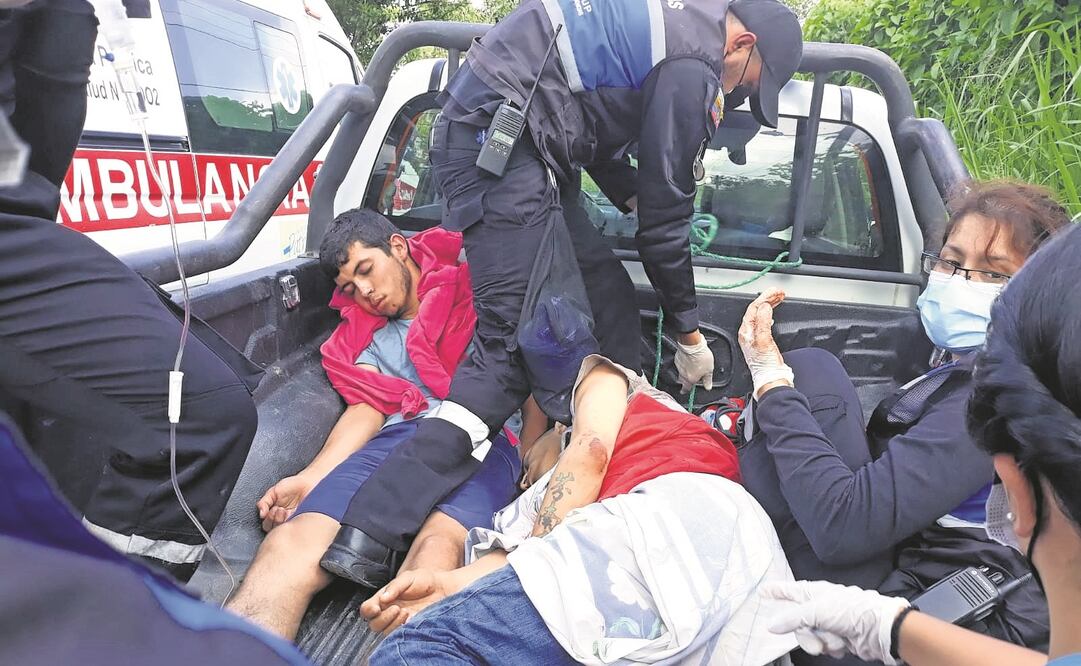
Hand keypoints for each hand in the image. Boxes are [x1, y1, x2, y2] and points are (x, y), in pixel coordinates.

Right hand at [256, 473, 317, 531]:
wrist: (309, 483)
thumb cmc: (292, 486)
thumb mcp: (274, 491)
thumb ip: (264, 502)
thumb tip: (261, 514)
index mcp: (275, 513)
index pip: (267, 524)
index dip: (268, 518)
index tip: (273, 509)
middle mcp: (283, 519)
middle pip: (273, 529)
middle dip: (274, 520)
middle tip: (279, 509)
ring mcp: (292, 521)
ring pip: (283, 529)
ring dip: (281, 520)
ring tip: (285, 510)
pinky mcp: (302, 521)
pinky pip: (294, 527)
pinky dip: (291, 521)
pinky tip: (292, 513)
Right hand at [359, 569, 450, 634]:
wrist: (441, 588)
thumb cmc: (424, 580)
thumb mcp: (408, 577)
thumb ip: (395, 587)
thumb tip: (383, 598)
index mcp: (383, 598)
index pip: (367, 609)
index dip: (368, 611)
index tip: (376, 609)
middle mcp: (387, 611)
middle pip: (374, 624)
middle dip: (383, 618)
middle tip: (397, 608)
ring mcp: (397, 622)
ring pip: (385, 632)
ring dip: (393, 623)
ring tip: (406, 612)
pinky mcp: (408, 629)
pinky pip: (398, 636)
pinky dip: (402, 629)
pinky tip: (411, 619)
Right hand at [674, 333, 714, 391]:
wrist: (692, 344)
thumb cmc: (701, 356)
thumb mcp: (709, 370)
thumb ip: (707, 380)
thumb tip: (708, 387)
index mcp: (690, 379)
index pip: (686, 388)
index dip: (685, 390)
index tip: (684, 391)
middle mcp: (682, 374)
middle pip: (682, 380)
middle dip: (686, 380)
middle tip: (690, 378)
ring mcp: (679, 366)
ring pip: (681, 371)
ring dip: (686, 370)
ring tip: (693, 365)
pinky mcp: (677, 358)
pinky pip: (680, 363)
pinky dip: (684, 363)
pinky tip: (690, 359)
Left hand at [738, 289, 793, 398]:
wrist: (772, 378)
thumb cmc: (766, 364)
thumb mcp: (764, 340)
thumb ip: (763, 322)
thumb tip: (764, 306)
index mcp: (746, 331)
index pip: (753, 308)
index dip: (764, 298)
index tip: (775, 291)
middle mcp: (749, 333)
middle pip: (757, 310)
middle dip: (768, 299)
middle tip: (780, 292)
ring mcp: (755, 336)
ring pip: (761, 314)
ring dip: (770, 304)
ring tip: (779, 297)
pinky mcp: (763, 340)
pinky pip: (765, 321)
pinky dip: (771, 313)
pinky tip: (774, 311)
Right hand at [762, 580, 909, 664]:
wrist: (878, 630)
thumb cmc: (850, 611)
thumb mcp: (817, 611)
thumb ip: (791, 618)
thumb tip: (770, 625)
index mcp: (814, 592)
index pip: (789, 590)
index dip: (776, 591)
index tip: (763, 591)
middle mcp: (821, 607)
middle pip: (798, 624)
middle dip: (808, 637)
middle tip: (817, 643)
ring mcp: (830, 623)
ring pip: (812, 638)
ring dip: (824, 642)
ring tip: (838, 639)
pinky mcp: (839, 638)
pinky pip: (825, 646)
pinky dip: (834, 647)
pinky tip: (845, 643)